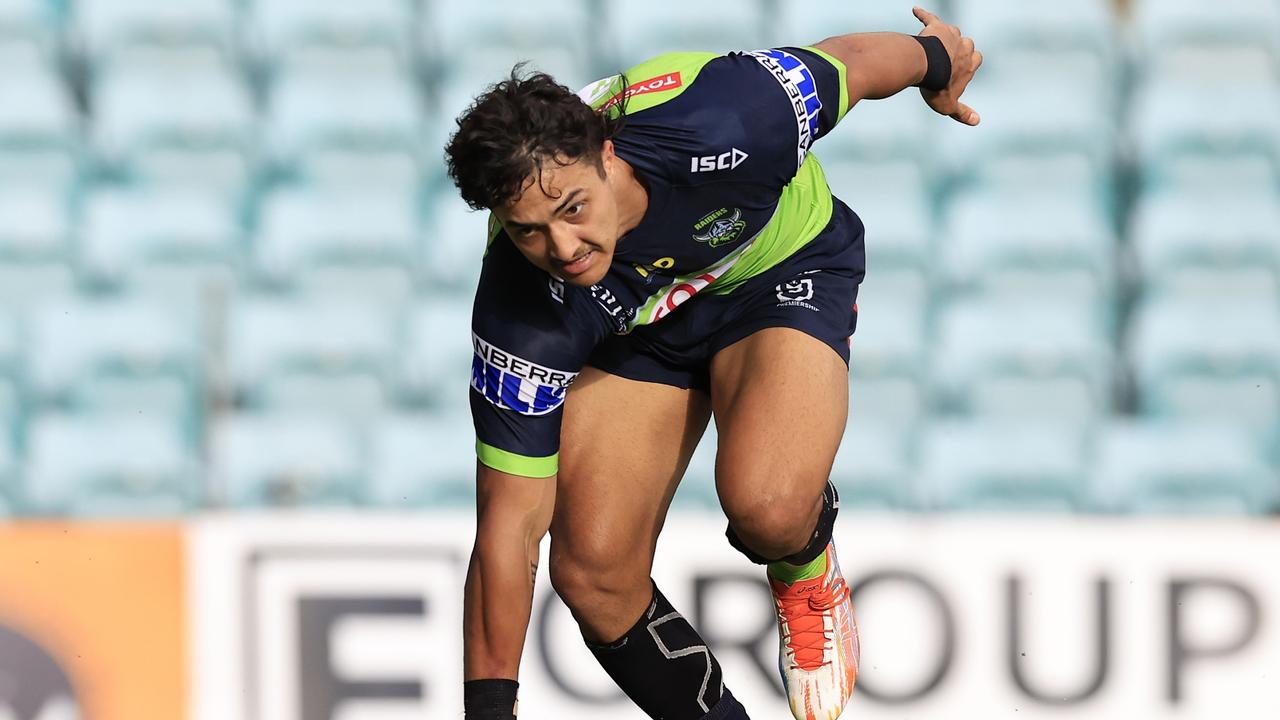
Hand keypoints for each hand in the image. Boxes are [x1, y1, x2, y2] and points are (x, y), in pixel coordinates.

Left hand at [913, 6, 982, 125]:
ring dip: (944, 37)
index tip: (958, 72)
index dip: (967, 65)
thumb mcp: (949, 105)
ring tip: (933, 46)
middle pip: (967, 44)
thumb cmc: (937, 87)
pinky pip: (930, 18)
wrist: (925, 67)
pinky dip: (922, 15)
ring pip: (952, 32)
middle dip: (958, 50)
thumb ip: (962, 113)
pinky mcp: (936, 27)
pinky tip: (914, 11)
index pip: (976, 60)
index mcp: (971, 63)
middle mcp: (965, 46)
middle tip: (945, 60)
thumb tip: (977, 121)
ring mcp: (951, 35)